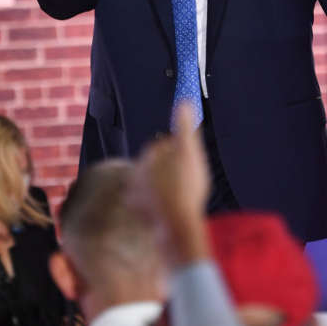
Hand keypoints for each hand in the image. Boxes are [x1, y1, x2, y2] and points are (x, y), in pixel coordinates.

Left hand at [134, 103, 210, 264]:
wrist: (176, 224)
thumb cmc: (185, 186)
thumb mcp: (189, 152)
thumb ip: (185, 127)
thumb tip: (183, 101)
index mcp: (148, 155)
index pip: (164, 147)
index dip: (179, 153)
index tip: (189, 162)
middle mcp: (137, 172)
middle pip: (156, 166)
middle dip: (168, 169)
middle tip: (186, 179)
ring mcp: (137, 193)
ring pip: (152, 184)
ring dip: (162, 186)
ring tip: (179, 194)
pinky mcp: (138, 212)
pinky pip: (149, 203)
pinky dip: (157, 204)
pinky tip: (169, 208)